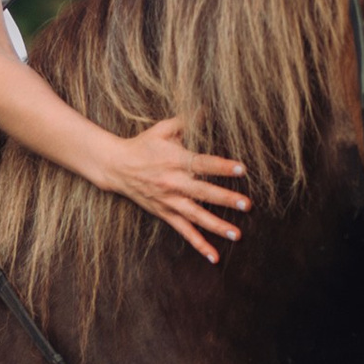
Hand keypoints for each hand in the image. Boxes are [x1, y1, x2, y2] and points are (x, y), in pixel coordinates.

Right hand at [98, 118, 249, 263]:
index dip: (222, 166)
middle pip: (203, 192)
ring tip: (237, 235)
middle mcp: (173, 182)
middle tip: (247, 204)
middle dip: (226, 198)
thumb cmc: (143, 145)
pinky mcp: (165, 213)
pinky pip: (184, 231)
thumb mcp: (163, 129)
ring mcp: (169, 201)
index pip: (203, 163)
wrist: (116, 166)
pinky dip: (198, 244)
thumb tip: (207, 107)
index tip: (241, 169)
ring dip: (217, 226)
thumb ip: (187, 120)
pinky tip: (214, 256)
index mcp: (176, 160)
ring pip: (196, 216)